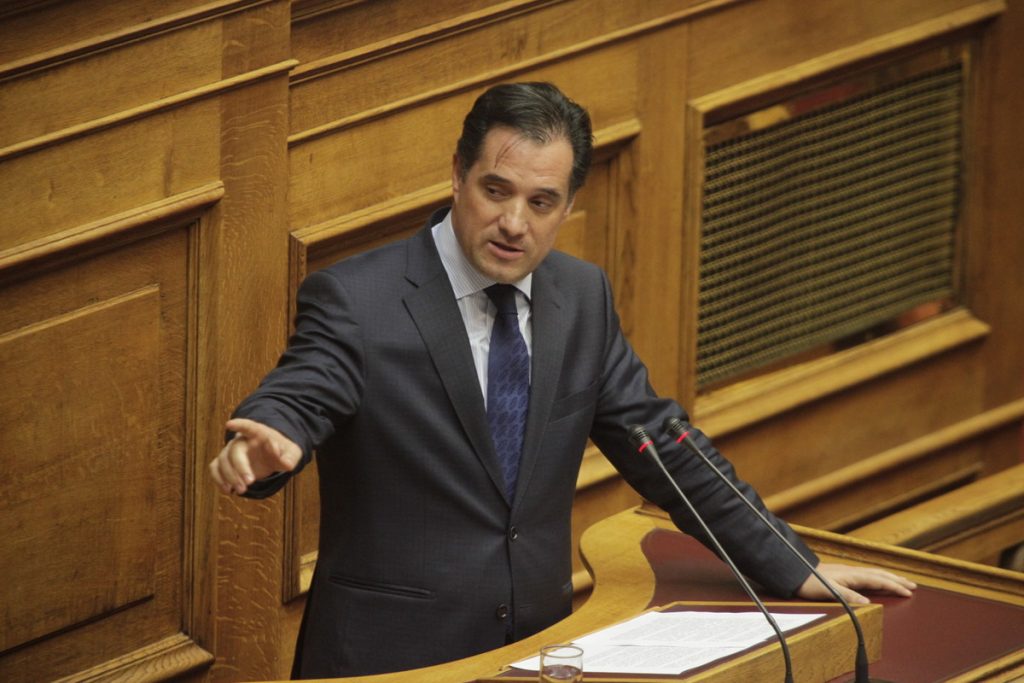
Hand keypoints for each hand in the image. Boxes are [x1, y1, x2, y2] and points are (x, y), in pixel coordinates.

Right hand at [209, 418, 302, 494]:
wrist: (272, 457)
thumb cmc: (282, 452)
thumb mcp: (292, 453)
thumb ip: (290, 457)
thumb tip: (287, 464)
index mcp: (259, 433)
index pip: (249, 426)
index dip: (239, 425)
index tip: (229, 424)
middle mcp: (242, 441)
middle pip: (234, 450)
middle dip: (240, 467)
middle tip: (250, 482)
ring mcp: (231, 451)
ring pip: (223, 461)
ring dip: (230, 477)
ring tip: (242, 490)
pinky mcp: (226, 463)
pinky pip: (215, 468)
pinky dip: (218, 479)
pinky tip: (228, 490)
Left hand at [796, 563, 916, 603]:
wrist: (796, 574)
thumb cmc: (812, 583)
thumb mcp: (830, 591)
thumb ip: (848, 596)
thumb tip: (867, 603)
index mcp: (852, 575)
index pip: (879, 580)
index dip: (894, 586)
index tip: (909, 592)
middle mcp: (853, 572)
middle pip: (880, 574)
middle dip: (897, 580)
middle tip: (913, 585)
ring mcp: (849, 572)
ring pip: (874, 573)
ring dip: (889, 577)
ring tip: (901, 581)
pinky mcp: (844, 575)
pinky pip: (867, 575)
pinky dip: (878, 577)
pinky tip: (878, 581)